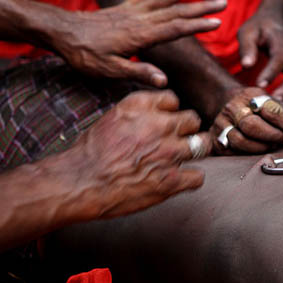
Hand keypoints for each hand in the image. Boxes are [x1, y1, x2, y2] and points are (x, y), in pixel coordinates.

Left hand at [51, 0, 226, 86]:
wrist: (61, 31)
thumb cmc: (84, 54)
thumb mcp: (108, 70)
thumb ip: (137, 73)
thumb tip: (163, 80)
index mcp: (140, 35)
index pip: (175, 29)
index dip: (197, 25)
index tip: (217, 23)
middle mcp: (140, 19)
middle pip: (176, 10)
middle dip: (201, 5)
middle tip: (224, 1)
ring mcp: (132, 11)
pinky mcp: (123, 8)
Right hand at [66, 90, 211, 218]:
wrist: (80, 182)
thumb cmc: (89, 153)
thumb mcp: (112, 118)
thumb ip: (138, 114)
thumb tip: (153, 116)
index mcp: (141, 106)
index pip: (173, 99)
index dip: (170, 112)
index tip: (164, 123)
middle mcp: (159, 125)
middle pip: (192, 119)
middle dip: (187, 130)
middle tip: (177, 141)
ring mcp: (169, 152)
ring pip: (202, 144)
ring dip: (195, 151)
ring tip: (182, 159)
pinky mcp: (171, 180)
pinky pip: (198, 177)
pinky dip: (190, 180)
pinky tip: (179, 182)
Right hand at [210, 87, 282, 153]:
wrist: (229, 106)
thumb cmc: (258, 110)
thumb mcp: (274, 106)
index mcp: (250, 96)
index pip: (271, 110)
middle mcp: (233, 107)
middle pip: (252, 125)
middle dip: (272, 136)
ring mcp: (221, 123)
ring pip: (239, 140)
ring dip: (259, 147)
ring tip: (271, 147)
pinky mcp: (214, 138)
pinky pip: (229, 151)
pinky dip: (244, 154)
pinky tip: (255, 153)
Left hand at [238, 8, 282, 102]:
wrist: (279, 21)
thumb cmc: (259, 28)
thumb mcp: (248, 31)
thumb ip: (247, 47)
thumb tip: (246, 66)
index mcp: (282, 40)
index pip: (279, 58)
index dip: (271, 73)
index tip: (259, 85)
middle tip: (273, 104)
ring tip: (275, 109)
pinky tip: (280, 106)